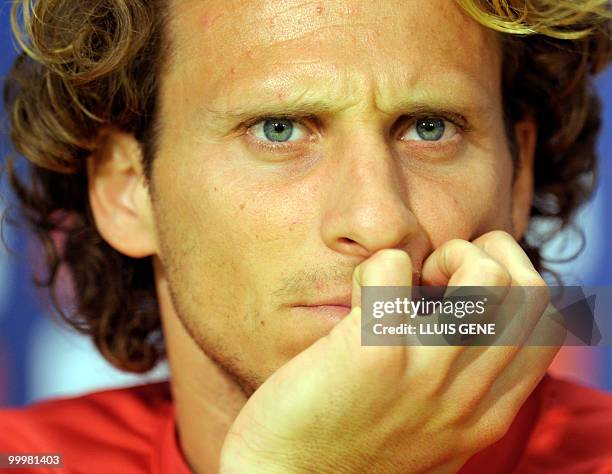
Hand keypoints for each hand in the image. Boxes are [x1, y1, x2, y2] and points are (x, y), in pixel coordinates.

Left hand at [219, 231, 560, 473]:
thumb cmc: (348, 452)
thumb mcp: (429, 436)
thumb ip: (461, 395)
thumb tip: (467, 335)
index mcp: (485, 416)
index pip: (547, 328)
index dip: (515, 284)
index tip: (463, 290)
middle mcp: (467, 396)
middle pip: (530, 290)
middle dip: (489, 255)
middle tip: (435, 275)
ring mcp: (425, 374)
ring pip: (485, 275)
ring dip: (448, 254)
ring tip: (406, 283)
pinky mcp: (373, 353)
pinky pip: (392, 271)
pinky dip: (376, 267)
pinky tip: (358, 295)